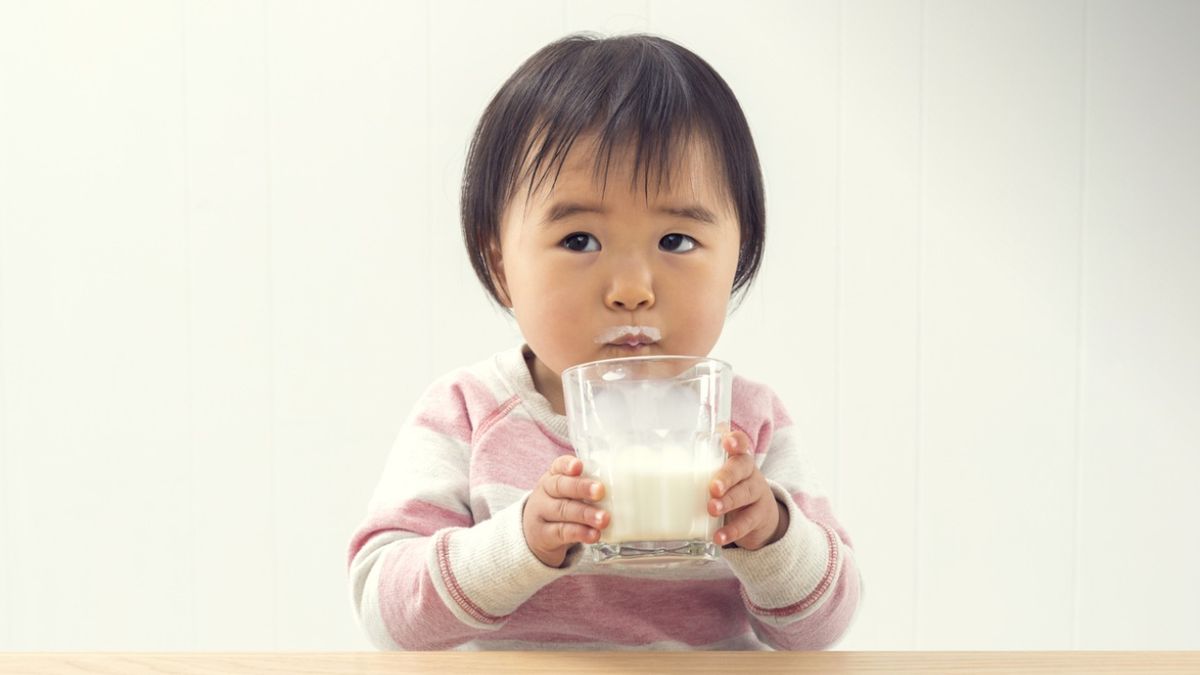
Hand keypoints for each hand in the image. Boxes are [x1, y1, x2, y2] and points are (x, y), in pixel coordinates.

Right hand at [522, 455, 609, 566]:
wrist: (534, 534)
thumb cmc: (562, 507)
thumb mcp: (567, 494)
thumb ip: (588, 487)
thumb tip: (627, 484)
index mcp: (552, 477)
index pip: (558, 466)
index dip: (567, 465)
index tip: (579, 466)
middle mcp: (544, 492)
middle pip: (560, 486)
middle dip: (582, 488)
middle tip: (601, 491)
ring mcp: (542, 514)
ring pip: (563, 510)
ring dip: (586, 514)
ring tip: (604, 519)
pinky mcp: (544, 535)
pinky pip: (563, 532)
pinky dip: (580, 533)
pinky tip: (594, 535)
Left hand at [708, 430, 788, 550]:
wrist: (760, 515)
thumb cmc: (729, 489)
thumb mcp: (719, 477)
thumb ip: (698, 471)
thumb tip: (656, 471)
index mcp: (737, 458)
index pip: (741, 443)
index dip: (736, 441)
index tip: (728, 443)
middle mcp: (749, 472)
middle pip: (741, 468)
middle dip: (726, 477)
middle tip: (713, 487)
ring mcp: (757, 493)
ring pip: (745, 494)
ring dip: (728, 502)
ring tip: (712, 509)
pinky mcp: (760, 515)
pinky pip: (747, 522)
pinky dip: (732, 530)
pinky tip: (719, 536)